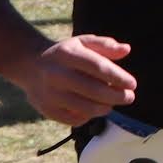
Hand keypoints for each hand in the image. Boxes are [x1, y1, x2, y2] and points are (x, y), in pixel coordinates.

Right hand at [6, 33, 135, 124]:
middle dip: (116, 96)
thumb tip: (126, 49)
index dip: (118, 77)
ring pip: (86, 108)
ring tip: (112, 104)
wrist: (30, 65)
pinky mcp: (47, 110)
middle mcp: (56, 74)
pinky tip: (93, 108)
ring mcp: (50, 94)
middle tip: (129, 97)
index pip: (97, 67)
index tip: (133, 84)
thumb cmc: (65, 54)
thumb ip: (105, 45)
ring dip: (105, 108)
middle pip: (93, 90)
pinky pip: (75, 119)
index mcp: (66, 53)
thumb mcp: (82, 42)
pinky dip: (89, 116)